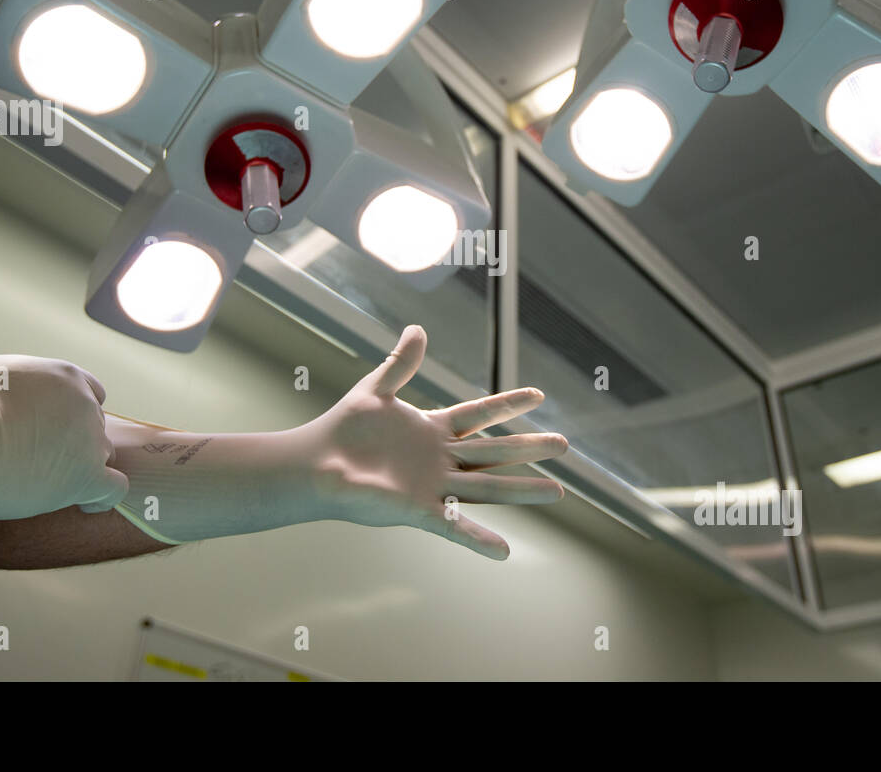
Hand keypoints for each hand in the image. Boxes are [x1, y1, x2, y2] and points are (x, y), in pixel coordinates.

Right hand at [0, 354, 126, 527]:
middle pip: (93, 426)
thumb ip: (1, 377)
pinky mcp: (86, 476)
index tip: (53, 426)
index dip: (72, 412)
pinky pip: (113, 488)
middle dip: (72, 440)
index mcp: (65, 377)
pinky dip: (102, 497)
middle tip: (38, 456)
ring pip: (101, 456)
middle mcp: (85, 405)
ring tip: (47, 481)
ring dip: (81, 467)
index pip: (90, 393)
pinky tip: (85, 503)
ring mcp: (89, 441)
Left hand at [107, 326, 566, 558]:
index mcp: (433, 429)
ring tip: (558, 493)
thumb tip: (417, 328)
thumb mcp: (377, 389)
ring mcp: (434, 486)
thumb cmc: (344, 429)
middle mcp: (441, 459)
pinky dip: (478, 539)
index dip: (508, 404)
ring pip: (488, 487)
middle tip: (564, 444)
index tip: (539, 395)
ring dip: (521, 491)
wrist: (316, 465)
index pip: (479, 414)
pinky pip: (455, 526)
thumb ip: (400, 364)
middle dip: (529, 449)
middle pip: (495, 452)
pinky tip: (504, 551)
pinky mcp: (418, 510)